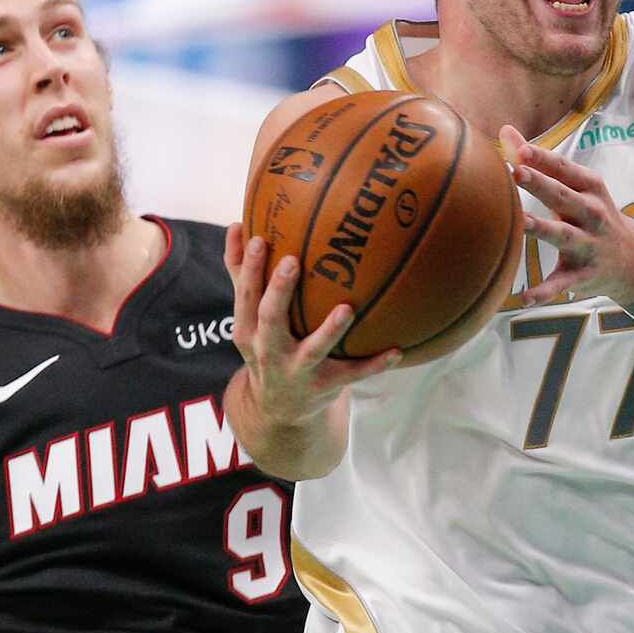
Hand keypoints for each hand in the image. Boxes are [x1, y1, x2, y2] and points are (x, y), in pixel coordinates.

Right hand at [224, 227, 399, 429]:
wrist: (278, 407)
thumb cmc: (265, 342)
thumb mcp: (247, 315)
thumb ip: (239, 271)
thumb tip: (236, 224)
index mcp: (248, 329)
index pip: (246, 296)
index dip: (251, 269)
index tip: (261, 239)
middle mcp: (269, 351)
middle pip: (271, 319)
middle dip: (280, 292)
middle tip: (293, 262)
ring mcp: (298, 370)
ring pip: (314, 350)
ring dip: (330, 330)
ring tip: (346, 308)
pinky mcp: (324, 385)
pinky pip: (352, 374)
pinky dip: (374, 364)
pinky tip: (397, 350)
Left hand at [502, 128, 633, 312]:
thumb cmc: (592, 213)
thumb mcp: (575, 186)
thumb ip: (540, 162)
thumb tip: (504, 133)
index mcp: (589, 188)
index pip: (563, 168)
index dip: (541, 158)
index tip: (517, 149)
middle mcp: (592, 214)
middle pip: (562, 196)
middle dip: (540, 184)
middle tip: (515, 172)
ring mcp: (589, 244)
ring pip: (563, 236)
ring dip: (541, 229)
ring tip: (518, 224)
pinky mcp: (584, 275)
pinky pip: (562, 283)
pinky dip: (545, 291)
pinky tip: (525, 298)